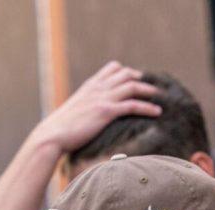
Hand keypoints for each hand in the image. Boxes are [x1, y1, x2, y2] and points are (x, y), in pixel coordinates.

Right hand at [29, 61, 161, 154]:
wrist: (52, 135)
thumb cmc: (60, 130)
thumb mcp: (74, 112)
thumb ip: (84, 108)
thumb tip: (88, 118)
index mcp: (90, 86)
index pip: (113, 68)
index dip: (128, 72)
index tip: (138, 80)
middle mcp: (97, 88)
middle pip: (126, 73)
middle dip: (143, 79)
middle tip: (154, 89)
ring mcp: (102, 98)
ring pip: (132, 86)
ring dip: (149, 91)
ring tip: (161, 98)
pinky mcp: (106, 111)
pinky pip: (132, 105)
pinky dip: (147, 107)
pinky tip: (157, 112)